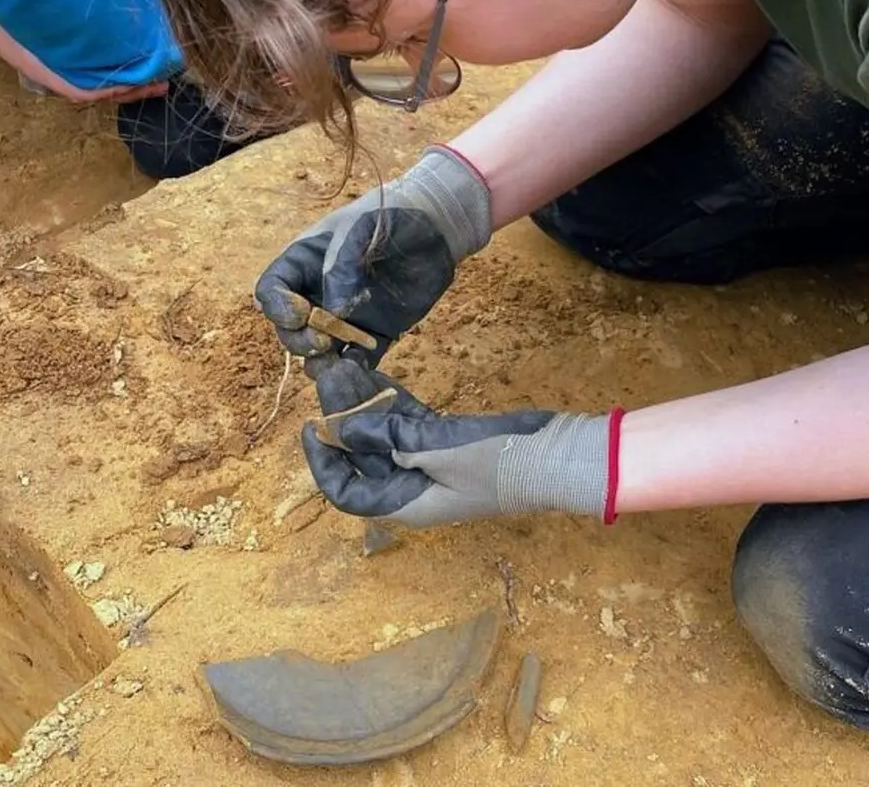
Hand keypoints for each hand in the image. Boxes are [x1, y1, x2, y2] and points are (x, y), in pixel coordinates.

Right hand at [255, 146, 490, 368]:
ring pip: (317, 351)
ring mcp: (345, 318)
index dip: (278, 307)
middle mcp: (318, 294)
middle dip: (299, 340)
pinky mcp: (374, 335)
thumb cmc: (393, 216)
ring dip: (319, 362)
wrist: (437, 228)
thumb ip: (343, 265)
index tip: (301, 313)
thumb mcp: (363, 229)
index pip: (272, 290)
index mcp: (305, 263)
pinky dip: (352, 370)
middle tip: (324, 342)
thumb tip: (333, 311)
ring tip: (334, 362)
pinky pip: (355, 361)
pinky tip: (358, 370)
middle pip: (290, 328)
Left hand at [301, 359, 620, 527]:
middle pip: (362, 456)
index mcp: (406, 503)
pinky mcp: (444, 441)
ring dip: (362, 403)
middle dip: (342, 417)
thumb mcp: (440, 450)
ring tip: (342, 365)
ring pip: (382, 434)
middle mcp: (411, 487)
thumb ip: (391, 438)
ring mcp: (428, 463)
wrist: (555, 458)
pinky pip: (406, 421)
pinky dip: (389, 400)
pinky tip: (371, 371)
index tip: (313, 426)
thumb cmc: (500, 465)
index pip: (348, 492)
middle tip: (327, 375)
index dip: (324, 464)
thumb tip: (343, 429)